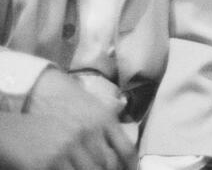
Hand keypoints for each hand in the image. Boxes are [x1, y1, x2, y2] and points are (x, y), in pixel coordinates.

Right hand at [12, 68, 136, 169]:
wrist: (21, 119)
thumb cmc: (58, 114)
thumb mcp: (87, 107)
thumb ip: (109, 115)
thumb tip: (125, 120)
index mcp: (101, 119)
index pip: (125, 148)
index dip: (131, 165)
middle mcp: (87, 132)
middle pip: (109, 164)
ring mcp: (68, 148)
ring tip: (88, 167)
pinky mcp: (50, 161)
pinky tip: (72, 169)